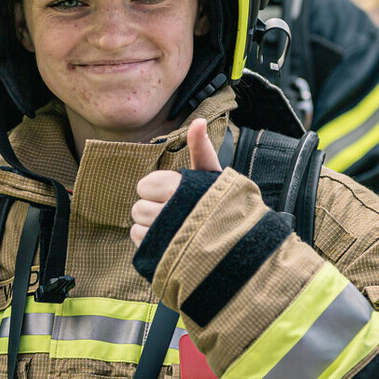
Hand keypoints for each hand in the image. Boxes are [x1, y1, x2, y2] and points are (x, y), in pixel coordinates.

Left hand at [130, 118, 221, 246]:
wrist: (242, 249)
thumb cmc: (223, 206)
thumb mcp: (214, 175)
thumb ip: (201, 149)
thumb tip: (199, 121)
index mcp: (184, 188)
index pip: (145, 185)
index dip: (156, 189)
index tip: (175, 194)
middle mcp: (174, 213)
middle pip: (138, 207)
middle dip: (153, 209)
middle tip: (175, 214)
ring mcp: (168, 239)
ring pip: (137, 225)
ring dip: (150, 227)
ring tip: (173, 229)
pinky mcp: (163, 257)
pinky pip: (138, 241)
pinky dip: (148, 242)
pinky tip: (168, 242)